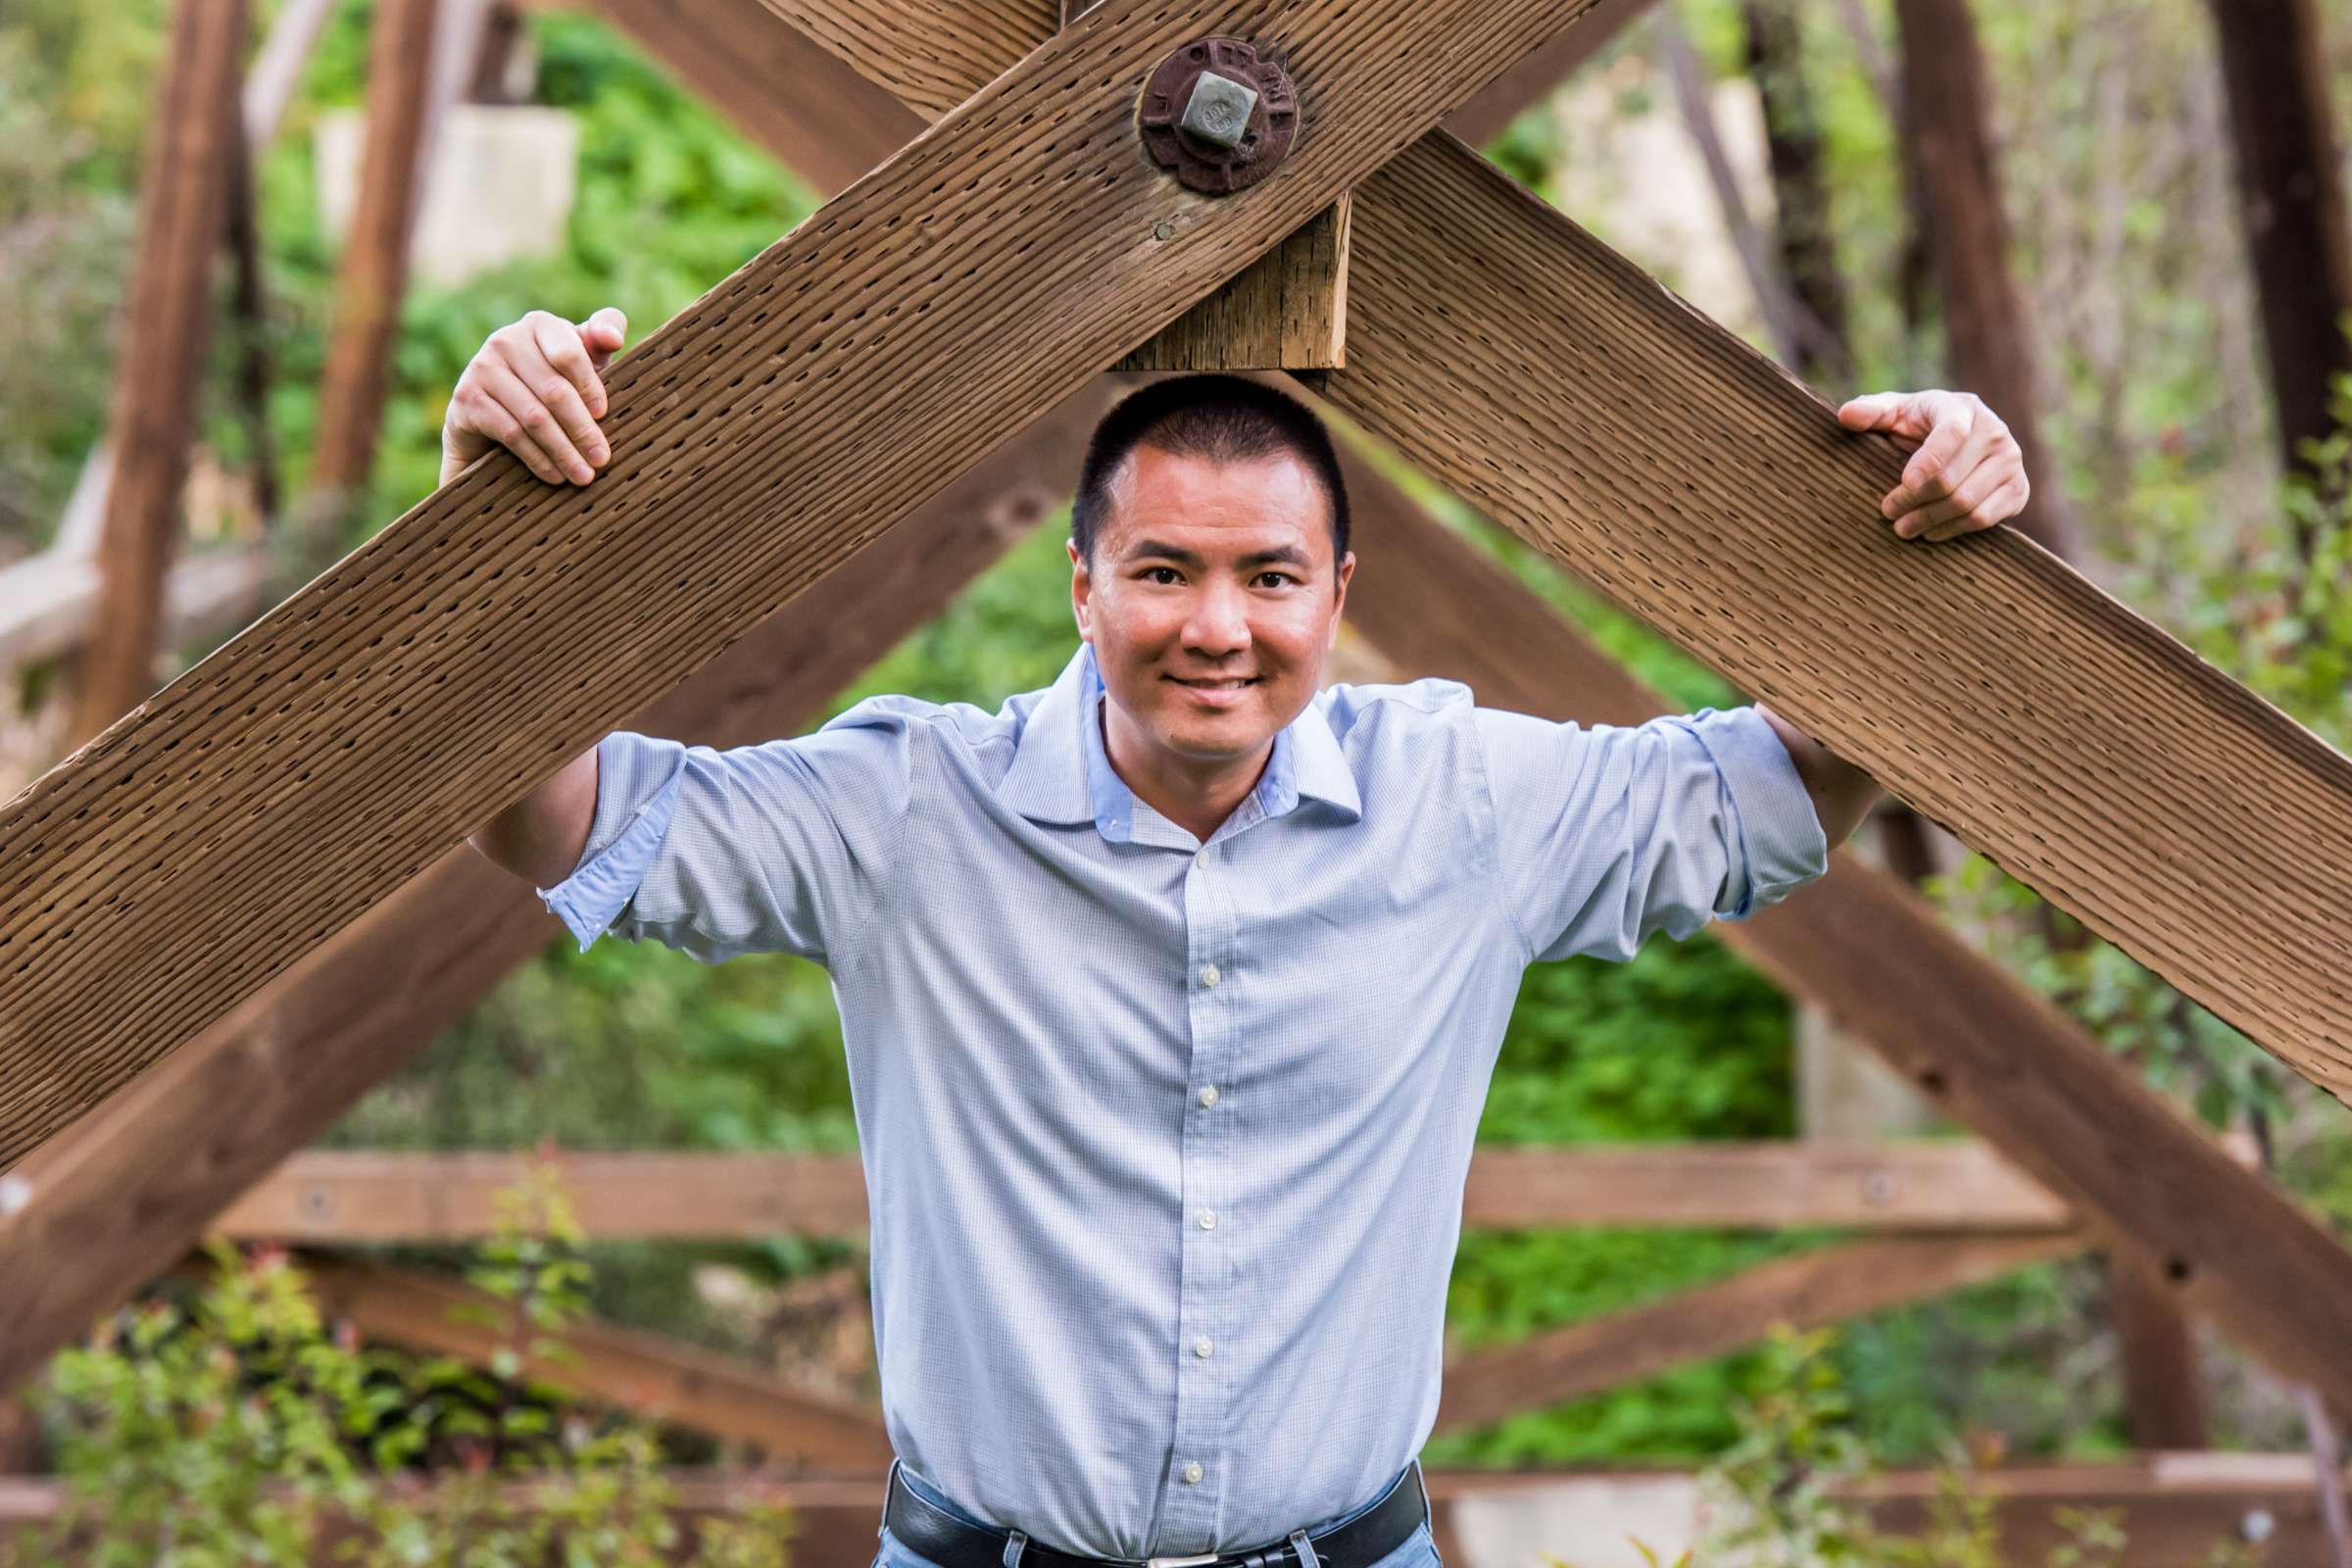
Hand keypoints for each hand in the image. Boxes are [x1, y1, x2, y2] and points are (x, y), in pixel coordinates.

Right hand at [441, 307, 627, 486]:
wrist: (490, 414)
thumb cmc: (550, 383)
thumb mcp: (579, 359)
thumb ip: (599, 340)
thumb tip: (614, 338)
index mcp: (539, 325)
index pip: (569, 353)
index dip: (589, 386)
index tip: (604, 414)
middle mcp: (506, 340)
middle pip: (554, 390)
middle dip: (582, 429)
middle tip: (601, 459)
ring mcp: (481, 368)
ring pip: (534, 416)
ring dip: (564, 451)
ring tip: (584, 475)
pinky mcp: (465, 399)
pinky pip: (511, 433)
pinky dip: (538, 458)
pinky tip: (555, 475)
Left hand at [1835, 388, 2028, 541]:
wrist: (1960, 441)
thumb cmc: (1917, 426)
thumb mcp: (1894, 413)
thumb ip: (1871, 412)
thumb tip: (1846, 415)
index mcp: (1962, 408)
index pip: (1950, 434)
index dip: (1927, 461)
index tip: (1904, 483)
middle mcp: (1994, 431)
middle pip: (1952, 479)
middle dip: (1914, 501)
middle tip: (1887, 513)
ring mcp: (2011, 461)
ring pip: (1967, 502)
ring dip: (1929, 520)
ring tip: (1902, 528)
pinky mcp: (2018, 489)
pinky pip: (1985, 518)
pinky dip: (1954, 530)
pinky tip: (1931, 532)